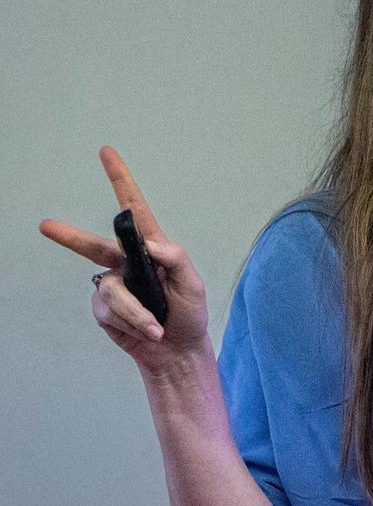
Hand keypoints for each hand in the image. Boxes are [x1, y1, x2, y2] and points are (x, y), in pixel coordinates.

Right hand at [40, 147, 209, 376]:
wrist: (177, 352)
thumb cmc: (189, 315)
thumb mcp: (193, 285)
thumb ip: (175, 259)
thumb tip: (150, 243)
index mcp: (152, 250)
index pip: (134, 210)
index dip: (120, 181)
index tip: (106, 153)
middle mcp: (127, 263)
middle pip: (93, 245)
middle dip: (69, 237)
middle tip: (45, 226)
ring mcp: (113, 285)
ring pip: (111, 289)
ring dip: (137, 311)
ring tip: (157, 325)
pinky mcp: (104, 309)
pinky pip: (109, 310)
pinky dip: (131, 321)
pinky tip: (146, 330)